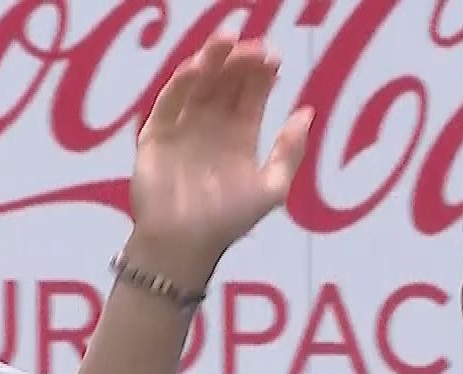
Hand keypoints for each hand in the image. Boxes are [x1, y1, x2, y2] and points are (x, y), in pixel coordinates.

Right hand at [127, 35, 312, 287]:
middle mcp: (212, 129)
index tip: (274, 55)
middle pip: (226, 85)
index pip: (252, 98)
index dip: (262, 76)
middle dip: (240, 63)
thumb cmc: (229, 221)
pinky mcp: (155, 135)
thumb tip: (306, 112)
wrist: (185, 244)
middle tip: (254, 44)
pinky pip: (169, 103)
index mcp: (240, 139)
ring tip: (227, 40)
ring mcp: (183, 129)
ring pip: (199, 86)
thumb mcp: (271, 188)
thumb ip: (289, 151)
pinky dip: (182, 84)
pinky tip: (199, 67)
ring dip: (212, 62)